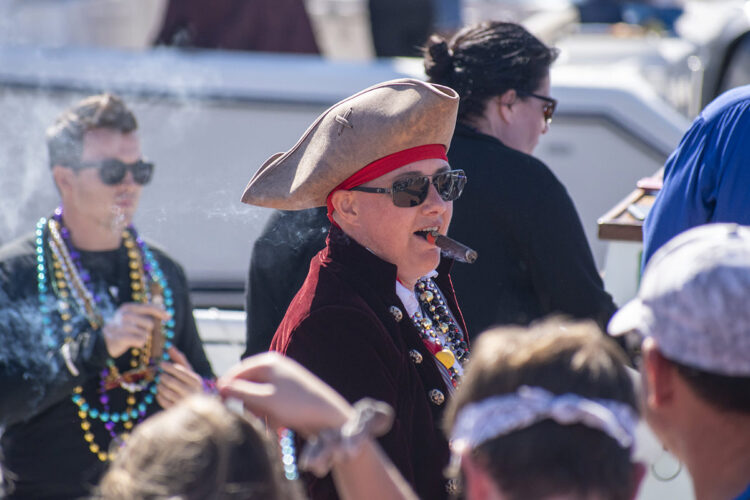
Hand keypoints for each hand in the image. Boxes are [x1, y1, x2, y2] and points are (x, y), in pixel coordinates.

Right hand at [102, 303, 169, 357]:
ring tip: (134, 337)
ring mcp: (121, 326)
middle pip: (150, 323)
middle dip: (149, 330)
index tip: (168, 316)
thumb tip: (167, 314)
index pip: (148, 307)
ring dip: (144, 337)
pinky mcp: (120, 338)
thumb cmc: (123, 329)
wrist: (103, 341)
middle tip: (140, 331)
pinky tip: (132, 343)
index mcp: (129, 307)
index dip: (160, 311)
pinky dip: (139, 343)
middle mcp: (124, 315)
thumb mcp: (133, 317)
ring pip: (145, 334)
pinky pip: (140, 341)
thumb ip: (147, 314)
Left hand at [156, 346, 204, 408]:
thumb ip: (179, 359)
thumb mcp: (188, 371)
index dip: (168, 366)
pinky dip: (159, 396)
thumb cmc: (190, 384)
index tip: (162, 364)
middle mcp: (192, 391)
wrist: (196, 405)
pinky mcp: (177, 410)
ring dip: (159, 386)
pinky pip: (163, 401)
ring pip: (166, 391)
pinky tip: (160, 393)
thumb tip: (169, 346)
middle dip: (162, 377)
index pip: (179, 370)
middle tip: (159, 375)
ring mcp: (184, 402)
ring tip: (159, 384)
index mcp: (196, 380)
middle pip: (170, 381)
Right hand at [218, 352, 353, 436]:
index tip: (220, 405)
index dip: (227, 388)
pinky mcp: (287, 395)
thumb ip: (240, 391)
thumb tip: (219, 385)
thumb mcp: (265, 399)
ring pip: (257, 398)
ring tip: (270, 421)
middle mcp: (274, 368)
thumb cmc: (296, 405)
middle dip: (247, 404)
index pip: (237, 372)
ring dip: (259, 412)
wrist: (329, 416)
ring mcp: (281, 381)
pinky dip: (270, 415)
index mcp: (268, 362)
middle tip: (255, 416)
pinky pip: (269, 405)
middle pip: (246, 385)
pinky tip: (279, 424)